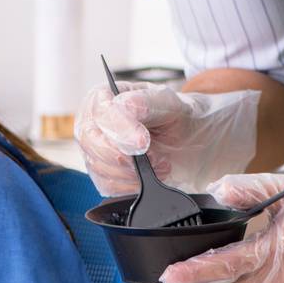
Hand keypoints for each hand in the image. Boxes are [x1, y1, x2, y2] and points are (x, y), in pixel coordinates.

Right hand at [74, 81, 258, 195]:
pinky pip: (108, 186)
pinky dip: (134, 185)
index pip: (100, 112)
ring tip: (160, 162)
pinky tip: (151, 174)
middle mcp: (94, 122)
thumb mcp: (169, 103)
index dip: (120, 129)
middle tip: (156, 156)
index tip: (142, 142)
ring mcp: (96, 151)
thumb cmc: (178, 117)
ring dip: (134, 171)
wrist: (193, 143)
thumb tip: (122, 108)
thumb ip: (144, 103)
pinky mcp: (104, 175)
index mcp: (105, 95)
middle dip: (125, 155)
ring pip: (99, 166)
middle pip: (91, 142)